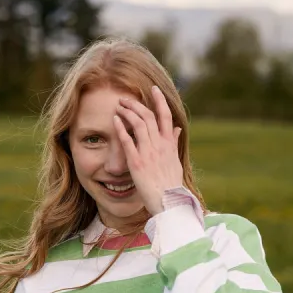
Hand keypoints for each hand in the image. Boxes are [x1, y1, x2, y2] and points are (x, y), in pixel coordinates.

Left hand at [113, 86, 182, 216]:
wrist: (168, 202)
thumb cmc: (171, 185)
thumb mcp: (176, 161)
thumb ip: (173, 143)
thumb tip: (177, 129)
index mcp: (169, 144)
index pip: (166, 116)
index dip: (160, 100)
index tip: (153, 89)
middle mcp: (159, 145)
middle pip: (148, 116)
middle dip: (136, 104)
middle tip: (125, 98)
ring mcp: (148, 153)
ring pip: (138, 124)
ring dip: (128, 112)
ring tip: (119, 105)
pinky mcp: (137, 163)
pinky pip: (128, 140)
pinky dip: (121, 128)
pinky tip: (115, 119)